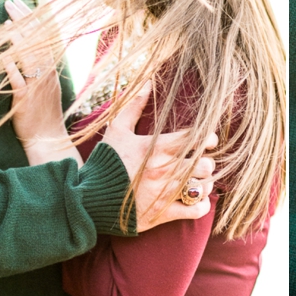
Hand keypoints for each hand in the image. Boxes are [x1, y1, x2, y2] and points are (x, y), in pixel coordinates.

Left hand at [3, 0, 76, 165]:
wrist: (48, 139)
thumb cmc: (44, 115)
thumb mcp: (45, 88)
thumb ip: (38, 69)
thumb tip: (25, 51)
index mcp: (52, 69)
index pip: (46, 37)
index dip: (35, 19)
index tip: (22, 3)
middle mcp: (48, 73)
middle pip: (38, 41)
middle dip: (25, 20)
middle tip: (10, 3)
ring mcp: (38, 85)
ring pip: (30, 57)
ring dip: (18, 39)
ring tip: (6, 23)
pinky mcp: (26, 99)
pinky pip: (20, 80)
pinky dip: (12, 67)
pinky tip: (3, 56)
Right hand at [101, 83, 217, 231]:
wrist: (87, 199)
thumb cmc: (105, 162)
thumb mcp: (117, 130)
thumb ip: (134, 106)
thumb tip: (148, 82)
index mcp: (156, 149)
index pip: (196, 139)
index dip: (208, 138)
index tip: (207, 140)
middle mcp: (164, 171)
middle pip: (205, 164)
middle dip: (206, 162)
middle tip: (199, 161)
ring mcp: (165, 194)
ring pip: (203, 186)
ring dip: (204, 182)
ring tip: (196, 180)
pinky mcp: (163, 214)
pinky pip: (196, 210)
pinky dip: (200, 205)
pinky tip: (193, 199)